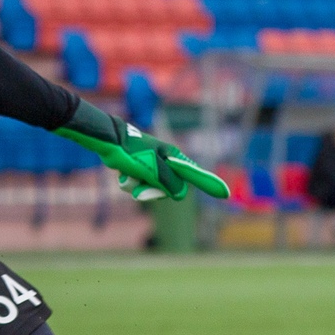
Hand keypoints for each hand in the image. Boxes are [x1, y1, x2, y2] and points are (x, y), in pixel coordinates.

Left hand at [57, 101, 227, 201]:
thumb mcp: (154, 170)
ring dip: (137, 186)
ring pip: (150, 188)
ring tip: (128, 175)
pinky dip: (129, 182)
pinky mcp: (138, 167)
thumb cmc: (134, 153)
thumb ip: (169, 183)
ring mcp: (152, 165)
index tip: (225, 194)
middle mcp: (165, 162)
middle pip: (169, 188)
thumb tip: (180, 194)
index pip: (195, 174)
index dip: (209, 184)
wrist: (108, 141)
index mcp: (174, 158)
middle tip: (140, 192)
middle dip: (153, 192)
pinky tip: (122, 173)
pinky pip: (137, 184)